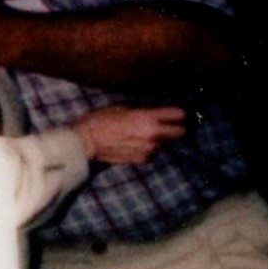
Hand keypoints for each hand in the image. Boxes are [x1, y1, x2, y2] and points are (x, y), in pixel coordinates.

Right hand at [72, 105, 186, 164]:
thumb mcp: (124, 109)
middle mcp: (153, 135)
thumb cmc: (102, 119)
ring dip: (162, 139)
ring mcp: (148, 149)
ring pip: (166, 143)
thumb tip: (155, 116)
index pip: (177, 115)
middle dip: (178, 128)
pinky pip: (153, 152)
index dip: (180, 113)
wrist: (87, 140)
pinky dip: (149, 148)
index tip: (179, 113)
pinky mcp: (142, 159)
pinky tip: (137, 143)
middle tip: (173, 125)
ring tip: (148, 134)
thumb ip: (144, 114)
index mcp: (148, 118)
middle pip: (180, 133)